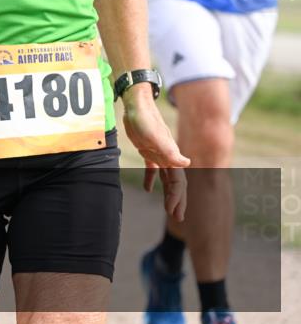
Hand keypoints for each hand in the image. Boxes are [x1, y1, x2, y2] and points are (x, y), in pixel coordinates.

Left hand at [121, 87, 189, 220]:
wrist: (136, 105)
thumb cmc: (145, 119)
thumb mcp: (154, 136)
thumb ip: (170, 151)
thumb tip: (187, 164)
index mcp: (172, 156)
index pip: (178, 182)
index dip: (176, 197)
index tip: (171, 212)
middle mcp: (168, 157)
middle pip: (176, 183)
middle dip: (178, 200)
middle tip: (178, 217)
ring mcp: (158, 153)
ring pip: (167, 178)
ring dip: (169, 193)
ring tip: (169, 208)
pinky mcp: (147, 150)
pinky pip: (153, 169)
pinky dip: (151, 179)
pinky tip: (148, 189)